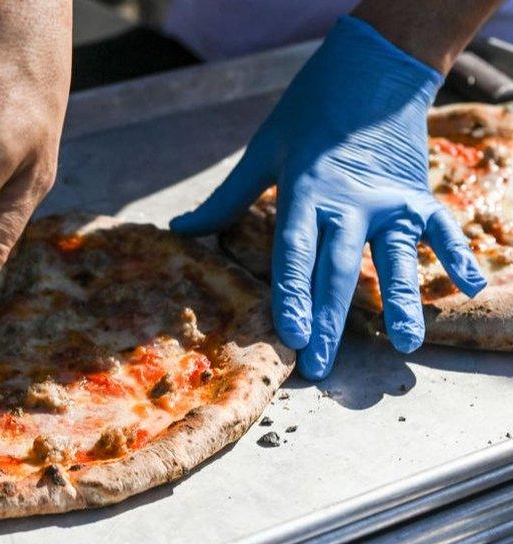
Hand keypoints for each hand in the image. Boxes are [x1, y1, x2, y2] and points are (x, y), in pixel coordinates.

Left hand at [169, 16, 486, 379]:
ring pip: (393, 256)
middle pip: (337, 269)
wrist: (371, 68)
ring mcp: (386, 198)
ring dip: (400, 300)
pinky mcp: (416, 192)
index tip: (294, 336)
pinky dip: (459, 254)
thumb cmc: (307, 112)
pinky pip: (440, 227)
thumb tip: (179, 228)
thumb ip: (227, 198)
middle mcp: (347, 201)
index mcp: (304, 191)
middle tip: (323, 366)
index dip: (293, 295)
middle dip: (330, 320)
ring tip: (405, 344)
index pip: (295, 254)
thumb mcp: (262, 151)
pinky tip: (472, 287)